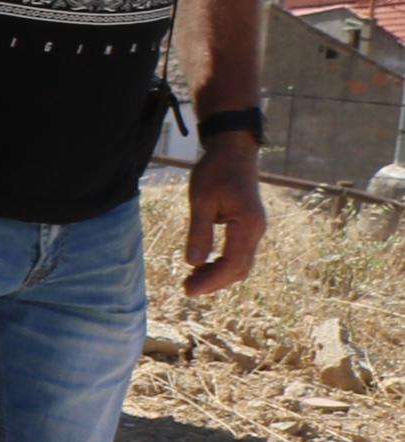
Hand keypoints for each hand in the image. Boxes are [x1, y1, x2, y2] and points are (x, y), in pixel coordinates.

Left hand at [182, 137, 266, 296]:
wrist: (234, 151)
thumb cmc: (216, 171)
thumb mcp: (201, 200)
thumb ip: (199, 232)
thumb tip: (194, 263)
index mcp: (248, 225)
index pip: (232, 264)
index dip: (210, 281)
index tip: (188, 290)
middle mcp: (256, 230)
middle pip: (239, 269)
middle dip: (214, 282)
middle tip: (186, 288)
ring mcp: (254, 229)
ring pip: (241, 264)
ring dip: (219, 275)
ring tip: (192, 280)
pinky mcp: (248, 227)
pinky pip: (239, 253)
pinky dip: (223, 264)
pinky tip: (203, 266)